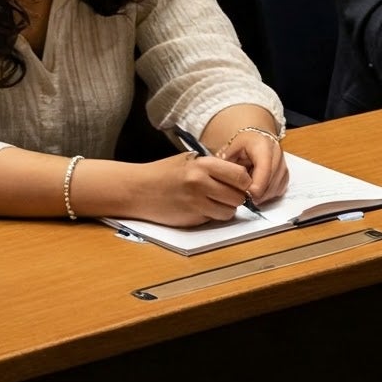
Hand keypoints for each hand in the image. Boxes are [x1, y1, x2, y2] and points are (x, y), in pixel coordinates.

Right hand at [122, 154, 254, 225]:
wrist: (136, 190)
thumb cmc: (164, 172)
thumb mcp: (189, 160)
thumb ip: (213, 166)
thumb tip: (240, 174)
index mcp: (203, 165)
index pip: (241, 176)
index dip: (244, 181)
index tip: (241, 182)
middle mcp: (201, 185)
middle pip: (238, 197)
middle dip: (237, 197)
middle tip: (229, 193)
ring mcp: (195, 204)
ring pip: (228, 212)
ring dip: (226, 209)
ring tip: (215, 201)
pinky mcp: (190, 220)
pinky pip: (212, 220)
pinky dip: (211, 216)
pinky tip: (200, 208)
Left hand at [216, 127, 290, 204]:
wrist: (254, 141)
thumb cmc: (240, 147)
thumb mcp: (229, 150)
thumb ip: (227, 165)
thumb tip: (225, 179)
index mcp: (263, 145)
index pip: (265, 169)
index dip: (256, 187)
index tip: (244, 196)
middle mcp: (277, 152)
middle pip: (271, 181)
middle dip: (257, 194)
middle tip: (244, 197)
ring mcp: (284, 163)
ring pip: (276, 188)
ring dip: (263, 195)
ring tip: (249, 192)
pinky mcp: (286, 173)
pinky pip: (280, 189)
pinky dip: (268, 195)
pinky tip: (258, 190)